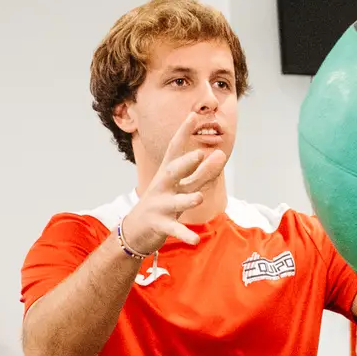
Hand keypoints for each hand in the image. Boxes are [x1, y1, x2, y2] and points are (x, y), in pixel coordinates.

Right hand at [121, 112, 221, 254]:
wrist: (136, 229)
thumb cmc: (163, 202)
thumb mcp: (181, 185)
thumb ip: (202, 172)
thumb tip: (220, 154)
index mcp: (168, 174)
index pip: (175, 149)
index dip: (183, 132)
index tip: (193, 115)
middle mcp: (163, 186)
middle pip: (173, 172)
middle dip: (185, 164)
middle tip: (200, 154)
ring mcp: (160, 205)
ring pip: (174, 202)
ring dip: (186, 200)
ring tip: (199, 197)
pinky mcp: (160, 225)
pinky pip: (174, 230)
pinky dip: (184, 234)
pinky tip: (195, 240)